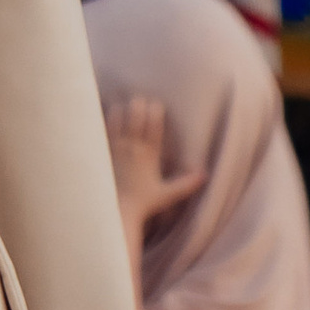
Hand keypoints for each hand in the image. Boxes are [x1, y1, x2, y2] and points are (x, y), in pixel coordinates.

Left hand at [105, 94, 204, 253]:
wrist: (119, 210)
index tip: (156, 103)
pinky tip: (102, 115)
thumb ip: (187, 184)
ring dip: (119, 111)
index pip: (153, 129)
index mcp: (149, 156)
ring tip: (121, 103)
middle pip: (135, 120)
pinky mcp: (104, 154)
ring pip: (117, 123)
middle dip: (137, 107)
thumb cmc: (144, 203)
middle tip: (139, 99)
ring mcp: (116, 150)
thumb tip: (206, 175)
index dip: (155, 113)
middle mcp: (132, 150)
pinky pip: (103, 133)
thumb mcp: (168, 194)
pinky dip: (103, 122)